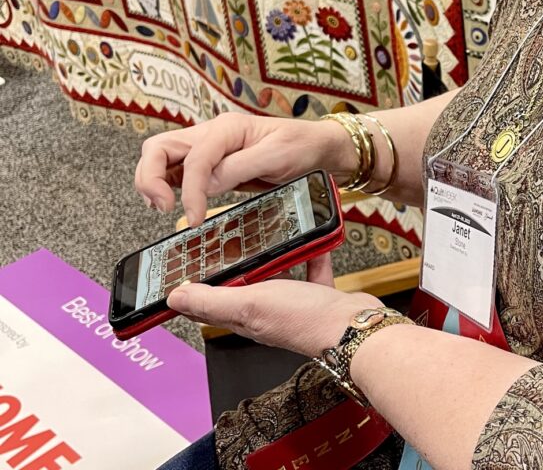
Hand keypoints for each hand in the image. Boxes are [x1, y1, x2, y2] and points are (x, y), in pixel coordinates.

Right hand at [135, 112, 348, 225]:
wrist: (318, 148)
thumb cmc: (302, 147)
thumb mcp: (276, 157)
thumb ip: (238, 168)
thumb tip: (204, 184)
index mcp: (228, 128)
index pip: (195, 158)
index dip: (190, 191)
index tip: (194, 218)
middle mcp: (213, 134)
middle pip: (159, 147)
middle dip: (151, 177)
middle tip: (162, 207)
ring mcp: (209, 148)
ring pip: (161, 156)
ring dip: (152, 180)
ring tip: (162, 206)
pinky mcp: (211, 164)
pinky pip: (176, 170)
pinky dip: (165, 185)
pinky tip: (172, 203)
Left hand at [165, 252, 382, 357]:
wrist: (352, 326)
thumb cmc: (304, 320)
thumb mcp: (250, 304)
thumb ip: (213, 300)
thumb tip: (176, 298)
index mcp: (243, 316)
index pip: (208, 303)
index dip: (194, 286)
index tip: (186, 264)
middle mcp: (264, 310)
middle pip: (243, 283)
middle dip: (236, 262)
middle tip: (230, 237)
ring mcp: (290, 302)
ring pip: (275, 272)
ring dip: (273, 254)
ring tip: (271, 232)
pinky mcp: (314, 294)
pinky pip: (309, 267)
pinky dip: (309, 252)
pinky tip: (311, 238)